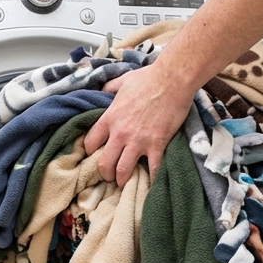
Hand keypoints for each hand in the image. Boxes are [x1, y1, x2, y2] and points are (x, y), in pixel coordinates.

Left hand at [83, 65, 195, 186]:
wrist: (172, 80)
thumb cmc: (148, 78)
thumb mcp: (122, 81)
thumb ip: (109, 88)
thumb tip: (102, 89)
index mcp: (109, 118)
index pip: (90, 142)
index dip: (90, 152)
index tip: (95, 155)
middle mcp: (120, 133)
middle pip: (104, 163)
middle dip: (105, 173)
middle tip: (109, 176)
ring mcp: (138, 141)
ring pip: (123, 170)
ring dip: (122, 179)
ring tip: (124, 183)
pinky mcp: (157, 144)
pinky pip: (153, 168)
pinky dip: (151, 179)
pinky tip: (150, 184)